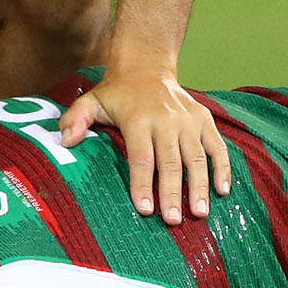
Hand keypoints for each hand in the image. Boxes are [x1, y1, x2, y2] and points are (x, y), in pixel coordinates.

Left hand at [59, 70, 229, 223]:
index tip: (146, 209)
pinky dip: (223, 168)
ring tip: (199, 213)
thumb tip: (65, 141)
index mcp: (138, 119)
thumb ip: (76, 119)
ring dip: (199, 186)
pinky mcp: (204, 119)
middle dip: (172, 193)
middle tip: (173, 221)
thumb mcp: (91, 101)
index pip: (141, 158)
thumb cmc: (118, 93)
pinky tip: (223, 191)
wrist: (147, 66)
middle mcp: (166, 120)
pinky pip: (217, 146)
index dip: (142, 185)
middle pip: (171, 162)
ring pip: (197, 158)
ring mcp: (188, 120)